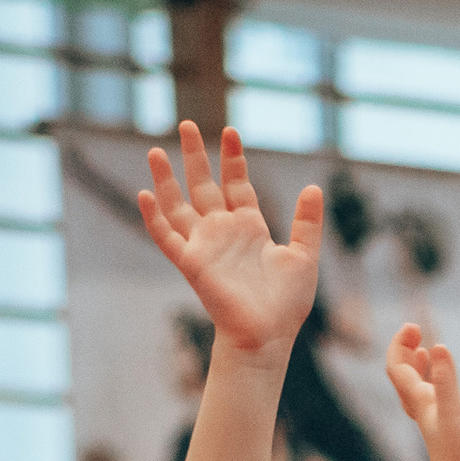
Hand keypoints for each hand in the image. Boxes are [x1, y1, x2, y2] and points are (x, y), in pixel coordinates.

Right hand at [136, 123, 320, 361]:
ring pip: (178, 205)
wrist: (270, 336)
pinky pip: (166, 237)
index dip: (233, 159)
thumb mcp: (304, 257)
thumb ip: (307, 224)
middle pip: (203, 185)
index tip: (231, 132)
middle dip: (195, 156)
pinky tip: (145, 193)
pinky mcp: (191, 263)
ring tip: (156, 151)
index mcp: (249, 228)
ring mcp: (205, 246)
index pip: (236, 184)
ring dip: (166, 179)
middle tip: (186, 124)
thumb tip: (314, 187)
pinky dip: (154, 217)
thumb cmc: (287, 304)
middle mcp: (223, 232)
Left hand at [386, 323, 459, 460]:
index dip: (400, 342)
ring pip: (415, 386)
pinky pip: (431, 400)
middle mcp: (421, 408)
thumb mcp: (455, 411)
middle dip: (405, 349)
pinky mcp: (446, 429)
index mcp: (419, 400)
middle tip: (417, 331)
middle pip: (401, 373)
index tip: (414, 327)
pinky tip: (447, 385)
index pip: (396, 364)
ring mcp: (433, 419)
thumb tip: (439, 346)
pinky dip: (434, 384)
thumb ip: (446, 379)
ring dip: (416, 365)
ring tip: (426, 351)